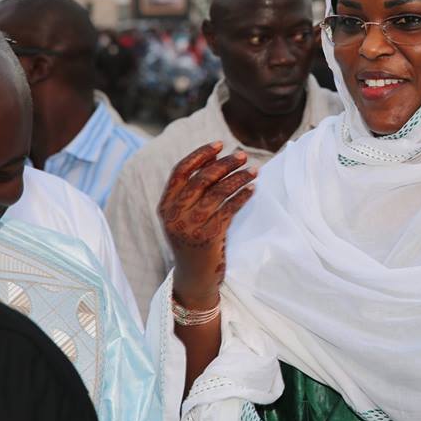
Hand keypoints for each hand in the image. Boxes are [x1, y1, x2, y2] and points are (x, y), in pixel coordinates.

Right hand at [158, 141, 256, 307]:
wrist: (194, 277)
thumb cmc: (193, 239)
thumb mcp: (185, 214)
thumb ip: (194, 189)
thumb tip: (217, 156)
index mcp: (165, 205)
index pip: (180, 170)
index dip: (200, 154)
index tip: (220, 144)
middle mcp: (174, 214)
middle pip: (202, 179)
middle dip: (225, 164)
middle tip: (243, 156)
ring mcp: (190, 226)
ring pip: (218, 193)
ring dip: (239, 178)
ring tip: (254, 171)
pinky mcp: (207, 237)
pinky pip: (229, 210)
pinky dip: (242, 197)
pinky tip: (252, 190)